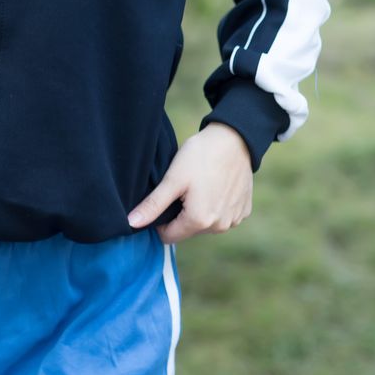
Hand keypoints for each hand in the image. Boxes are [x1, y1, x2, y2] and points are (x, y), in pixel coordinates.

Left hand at [126, 123, 253, 242]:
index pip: (168, 236)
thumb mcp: (173, 179)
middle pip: (187, 231)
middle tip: (184, 188)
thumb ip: (153, 205)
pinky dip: (216, 205)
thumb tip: (131, 224)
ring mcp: (234, 220)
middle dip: (181, 214)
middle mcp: (219, 227)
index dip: (161, 220)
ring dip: (199, 211)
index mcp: (199, 221)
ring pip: (205, 225)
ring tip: (200, 185)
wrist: (236, 138)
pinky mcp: (244, 211)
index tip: (165, 198)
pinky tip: (215, 186)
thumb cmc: (202, 155)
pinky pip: (222, 217)